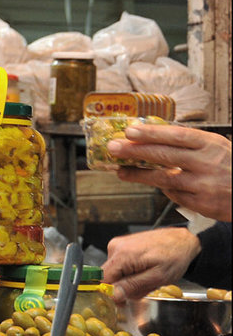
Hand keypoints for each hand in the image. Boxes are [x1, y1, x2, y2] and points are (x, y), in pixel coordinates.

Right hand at [101, 227, 201, 303]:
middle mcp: (115, 247)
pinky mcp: (121, 246)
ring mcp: (117, 245)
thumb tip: (113, 295)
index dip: (111, 294)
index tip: (124, 301)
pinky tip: (144, 269)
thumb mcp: (158, 277)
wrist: (181, 240)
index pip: (103, 280)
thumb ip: (133, 286)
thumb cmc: (175, 256)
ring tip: (148, 276)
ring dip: (129, 280)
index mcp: (122, 255)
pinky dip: (131, 272)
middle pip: (109, 277)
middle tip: (145, 286)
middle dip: (125, 286)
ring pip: (115, 272)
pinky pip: (120, 265)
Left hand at [108, 124, 231, 221]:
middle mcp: (207, 164)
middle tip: (113, 148)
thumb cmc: (232, 166)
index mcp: (211, 145)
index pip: (176, 136)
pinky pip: (175, 195)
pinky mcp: (203, 204)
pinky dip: (164, 189)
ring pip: (164, 179)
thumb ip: (190, 142)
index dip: (151, 133)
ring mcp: (205, 185)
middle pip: (165, 156)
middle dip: (135, 151)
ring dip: (139, 175)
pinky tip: (155, 184)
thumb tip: (152, 135)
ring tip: (121, 171)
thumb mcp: (218, 147)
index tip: (129, 131)